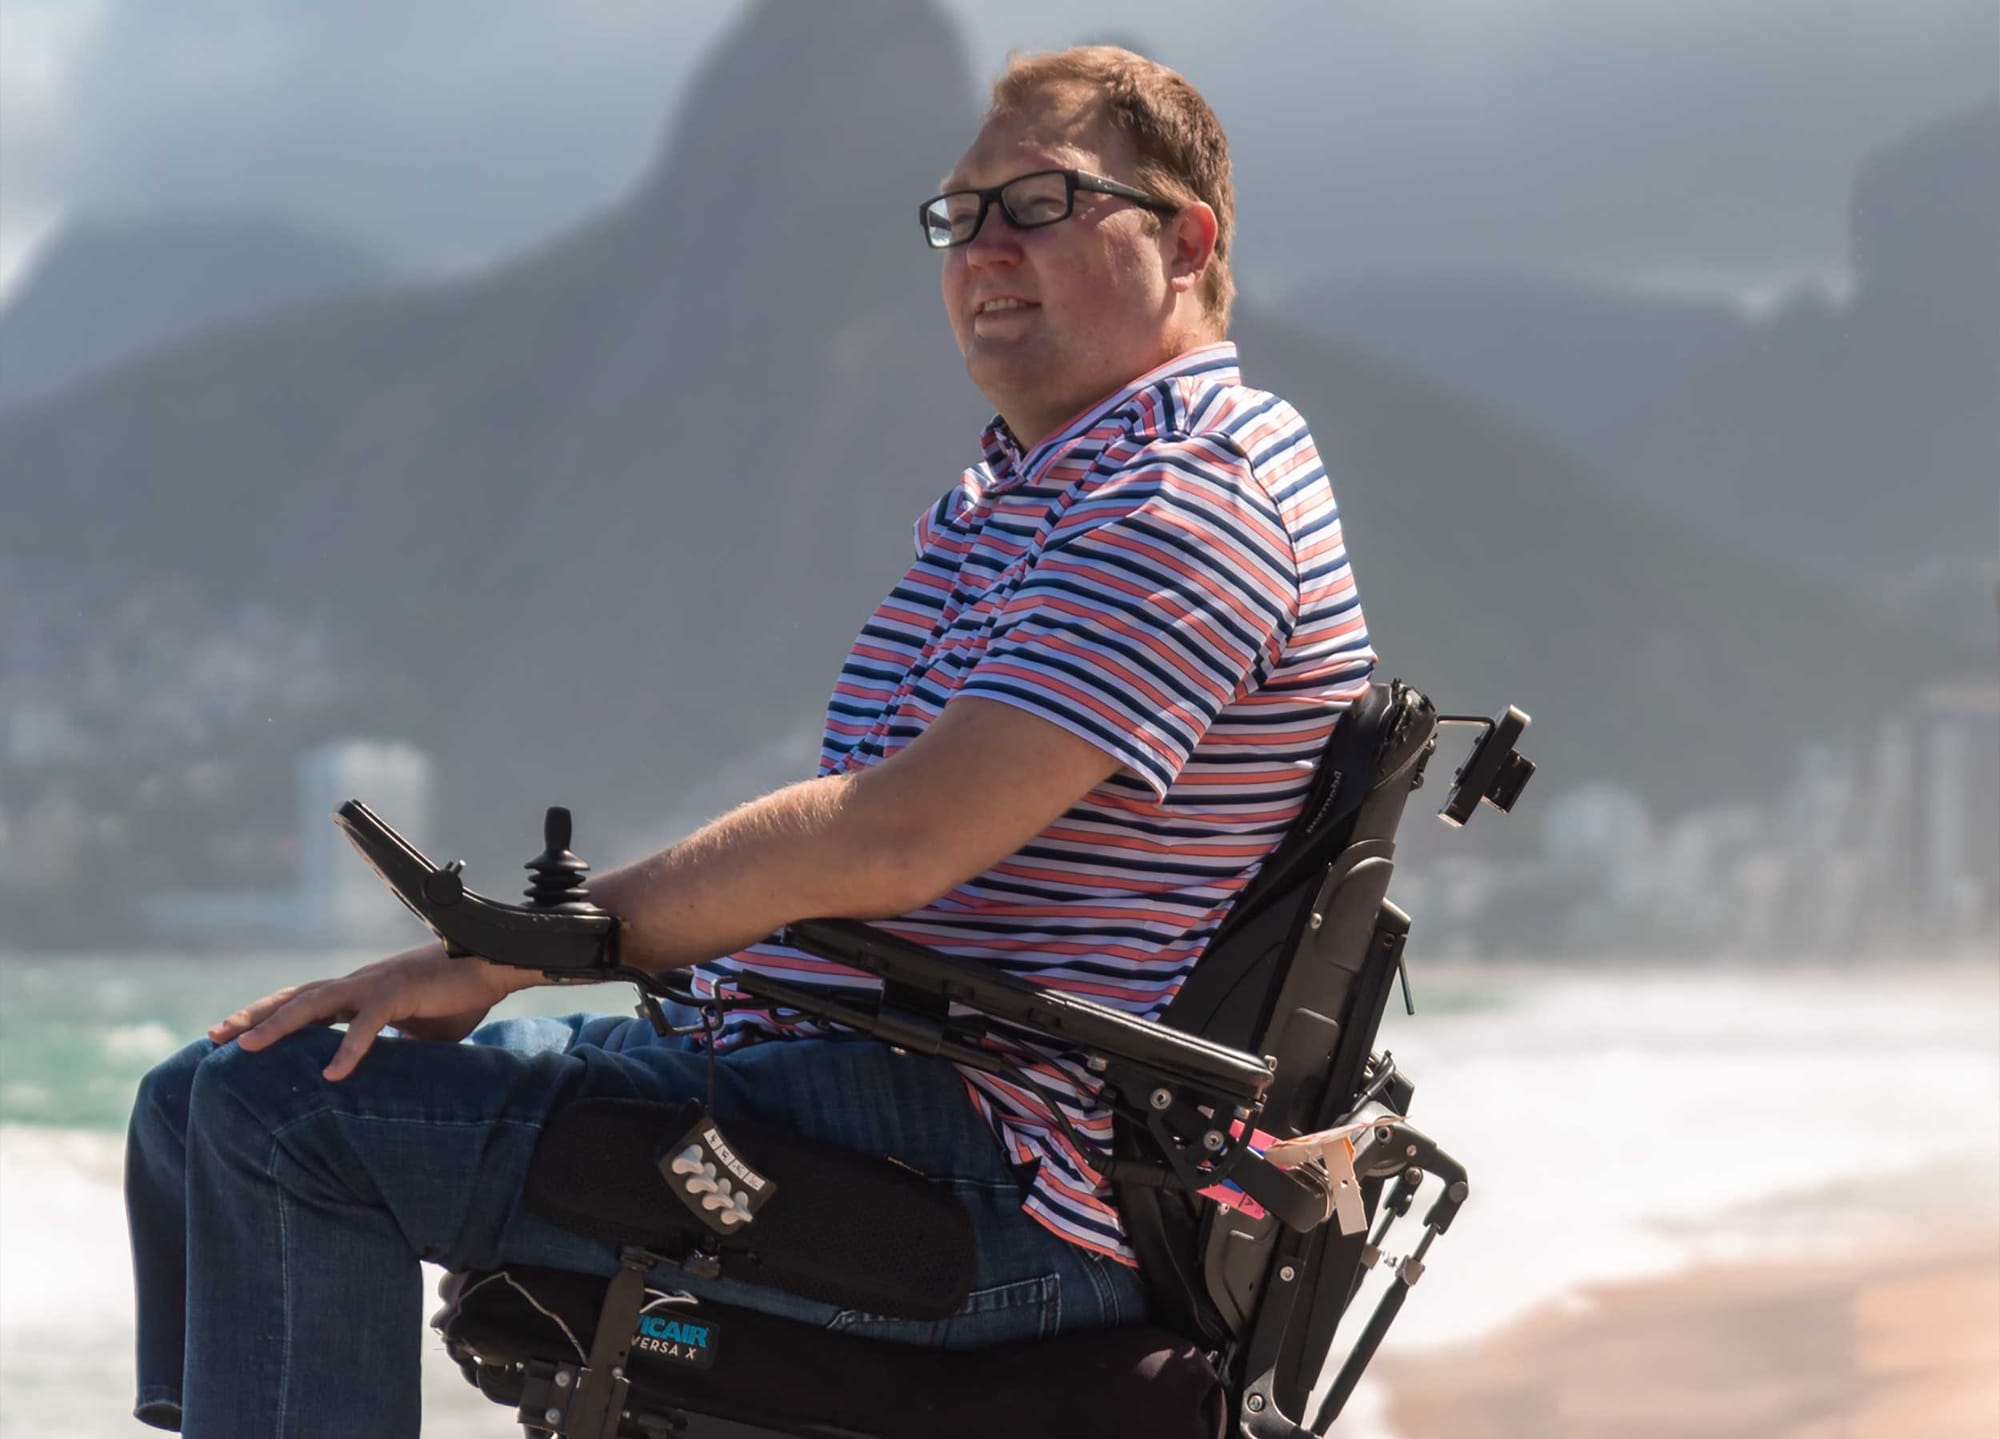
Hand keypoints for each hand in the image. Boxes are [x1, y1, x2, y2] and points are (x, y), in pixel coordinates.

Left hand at [209, 946, 534, 1080]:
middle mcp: (359, 984)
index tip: (229, 1035)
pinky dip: (349, 1048)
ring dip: (279, 1025)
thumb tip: (381, 1082)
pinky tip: (333, 1075)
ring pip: (316, 1003)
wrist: (493, 966)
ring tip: (248, 1048)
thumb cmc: (458, 997)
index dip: (266, 1016)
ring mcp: (377, 985)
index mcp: (358, 992)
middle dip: (252, 1017)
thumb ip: (391, 1047)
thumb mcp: (416, 1031)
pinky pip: (369, 1023)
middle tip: (213, 1037)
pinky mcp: (401, 992)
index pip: (301, 1002)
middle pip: (293, 998)